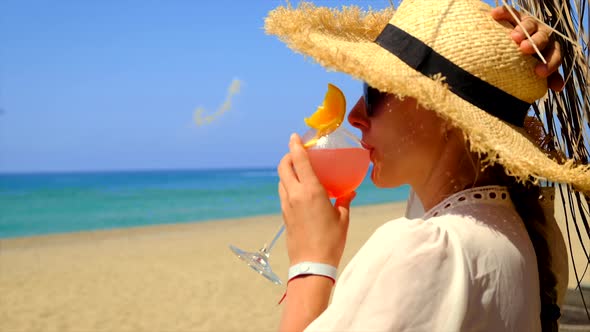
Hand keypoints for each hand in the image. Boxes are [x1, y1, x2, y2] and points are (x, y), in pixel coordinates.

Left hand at [277, 134, 355, 267]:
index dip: (295, 145)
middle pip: (283, 167)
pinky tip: (299, 191)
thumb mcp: (343, 218)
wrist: (311, 264)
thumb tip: (349, 191)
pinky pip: (284, 193)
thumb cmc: (330, 240)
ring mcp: (287, 205)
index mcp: (311, 191)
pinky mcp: (284, 215)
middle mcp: (295, 194)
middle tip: (296, 153)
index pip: (298, 160)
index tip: (294, 136)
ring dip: (287, 171)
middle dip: (287, 156)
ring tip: (299, 171)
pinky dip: (288, 185)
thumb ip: (344, 200)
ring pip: (281, 180)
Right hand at [491, 6, 564, 91]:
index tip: (539, 73)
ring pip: (529, 23)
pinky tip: (494, 15)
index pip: (555, 55)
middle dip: (536, 43)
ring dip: (523, 30)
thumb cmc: (525, 63)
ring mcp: (528, 24)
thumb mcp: (537, 70)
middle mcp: (542, 34)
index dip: (550, 64)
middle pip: (543, 37)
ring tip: (513, 36)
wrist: (512, 47)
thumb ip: (547, 77)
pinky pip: (510, 12)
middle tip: (525, 49)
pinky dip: (503, 13)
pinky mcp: (514, 17)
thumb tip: (558, 87)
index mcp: (549, 49)